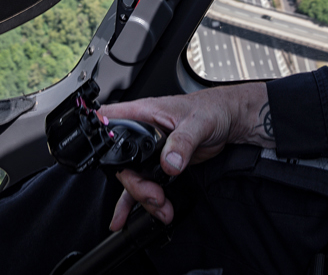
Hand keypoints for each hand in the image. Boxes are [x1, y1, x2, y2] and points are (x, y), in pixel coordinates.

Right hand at [100, 81, 273, 229]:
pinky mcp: (159, 164)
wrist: (227, 121)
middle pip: (122, 164)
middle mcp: (142, 132)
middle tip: (155, 196)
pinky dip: (136, 202)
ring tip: (162, 208)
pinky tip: (125, 217)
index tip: (104, 158)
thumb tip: (169, 162)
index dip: (100, 137)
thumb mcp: (198, 123)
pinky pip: (142, 185)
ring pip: (133, 179)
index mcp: (144, 113)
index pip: (110, 121)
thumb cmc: (212, 110)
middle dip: (136, 186)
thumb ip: (182, 142)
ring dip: (143, 198)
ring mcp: (149, 151)